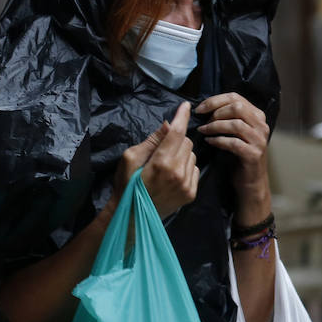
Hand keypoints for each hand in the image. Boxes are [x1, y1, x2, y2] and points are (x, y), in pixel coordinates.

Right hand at [109, 101, 198, 217]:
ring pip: (192, 155)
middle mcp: (178, 172)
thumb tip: (168, 125)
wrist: (132, 216)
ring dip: (181, 154)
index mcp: (161, 162)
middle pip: (186, 142)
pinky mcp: (191, 193)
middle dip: (176, 140)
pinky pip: (195, 169)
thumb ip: (152, 140)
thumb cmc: (126, 184)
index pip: (177, 132)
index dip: (181, 116)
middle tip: (161, 149)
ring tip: (166, 165)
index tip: (185, 105)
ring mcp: (187, 184)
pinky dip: (186, 167)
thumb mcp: (130, 157)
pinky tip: (172, 175)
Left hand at [196, 92, 269, 192]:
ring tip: (203, 131)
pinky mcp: (254, 154)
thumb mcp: (235, 131)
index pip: (235, 97)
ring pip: (236, 124)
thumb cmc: (238, 154)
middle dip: (215, 112)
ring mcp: (259, 140)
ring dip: (214, 126)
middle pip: (237, 107)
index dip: (214, 100)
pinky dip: (218, 140)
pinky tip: (209, 142)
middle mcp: (261, 125)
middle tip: (202, 121)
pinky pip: (234, 143)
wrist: (250, 180)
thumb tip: (204, 106)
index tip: (199, 108)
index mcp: (257, 115)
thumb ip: (227, 117)